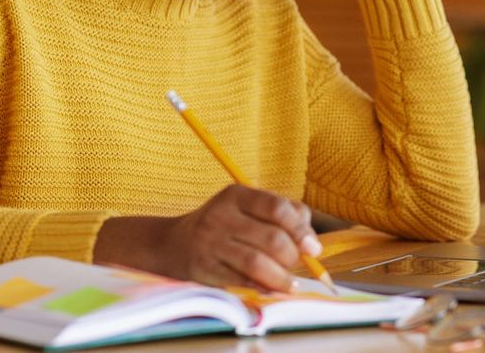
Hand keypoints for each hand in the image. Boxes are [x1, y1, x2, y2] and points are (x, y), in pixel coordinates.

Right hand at [94, 185, 323, 291]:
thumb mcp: (246, 208)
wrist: (171, 244)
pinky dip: (260, 287)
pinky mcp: (203, 268)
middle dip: (292, 257)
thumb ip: (282, 215)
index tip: (313, 248)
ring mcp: (210, 243)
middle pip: (271, 238)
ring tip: (291, 285)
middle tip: (298, 266)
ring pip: (257, 262)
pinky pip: (239, 280)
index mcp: (236, 194)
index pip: (277, 208)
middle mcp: (221, 216)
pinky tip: (270, 289)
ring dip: (280, 277)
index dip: (301, 230)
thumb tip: (311, 241)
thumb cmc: (223, 226)